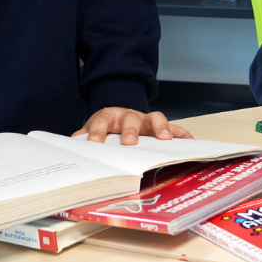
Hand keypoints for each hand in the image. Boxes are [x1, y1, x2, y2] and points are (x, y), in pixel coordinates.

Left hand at [75, 107, 191, 143]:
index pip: (101, 121)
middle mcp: (129, 115)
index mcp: (108, 116)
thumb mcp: (90, 130)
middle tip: (130, 143)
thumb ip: (81, 137)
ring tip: (166, 139)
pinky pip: (175, 127)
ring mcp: (146, 120)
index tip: (93, 142)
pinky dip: (183, 134)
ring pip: (156, 118)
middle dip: (131, 130)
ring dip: (161, 127)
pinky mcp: (160, 126)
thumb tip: (70, 146)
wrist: (118, 114)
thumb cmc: (105, 127)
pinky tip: (191, 142)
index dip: (97, 131)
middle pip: (131, 119)